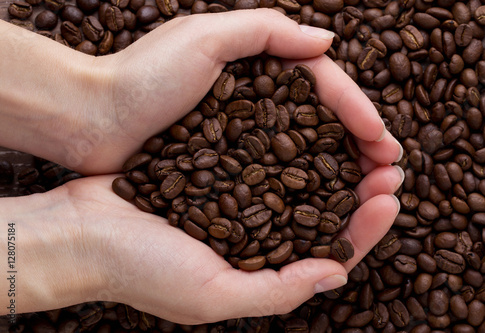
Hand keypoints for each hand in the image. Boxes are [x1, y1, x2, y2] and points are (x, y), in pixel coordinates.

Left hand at [0, 9, 401, 174]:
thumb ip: (266, 31)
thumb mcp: (203, 36)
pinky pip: (275, 176)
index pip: (321, 87)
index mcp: (257, 68)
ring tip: (371, 189)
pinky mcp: (225, 166)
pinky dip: (303, 187)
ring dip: (341, 169)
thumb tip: (327, 41)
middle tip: (390, 169)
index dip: (356, 111)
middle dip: (360, 144)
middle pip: (321, 122)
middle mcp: (256, 102)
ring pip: (304, 152)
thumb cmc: (140, 77)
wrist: (89, 119)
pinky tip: (324, 202)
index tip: (383, 140)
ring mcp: (242, 136)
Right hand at [0, 172, 400, 323]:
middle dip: (361, 192)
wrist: (83, 231)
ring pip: (300, 184)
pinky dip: (292, 146)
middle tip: (390, 165)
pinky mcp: (218, 173)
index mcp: (261, 271)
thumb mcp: (211, 296)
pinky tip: (313, 127)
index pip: (330, 253)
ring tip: (364, 141)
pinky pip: (264, 158)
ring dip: (335, 164)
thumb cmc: (140, 270)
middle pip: (323, 215)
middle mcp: (255, 238)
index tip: (389, 198)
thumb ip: (277, 292)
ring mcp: (236, 203)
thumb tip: (337, 275)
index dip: (365, 229)